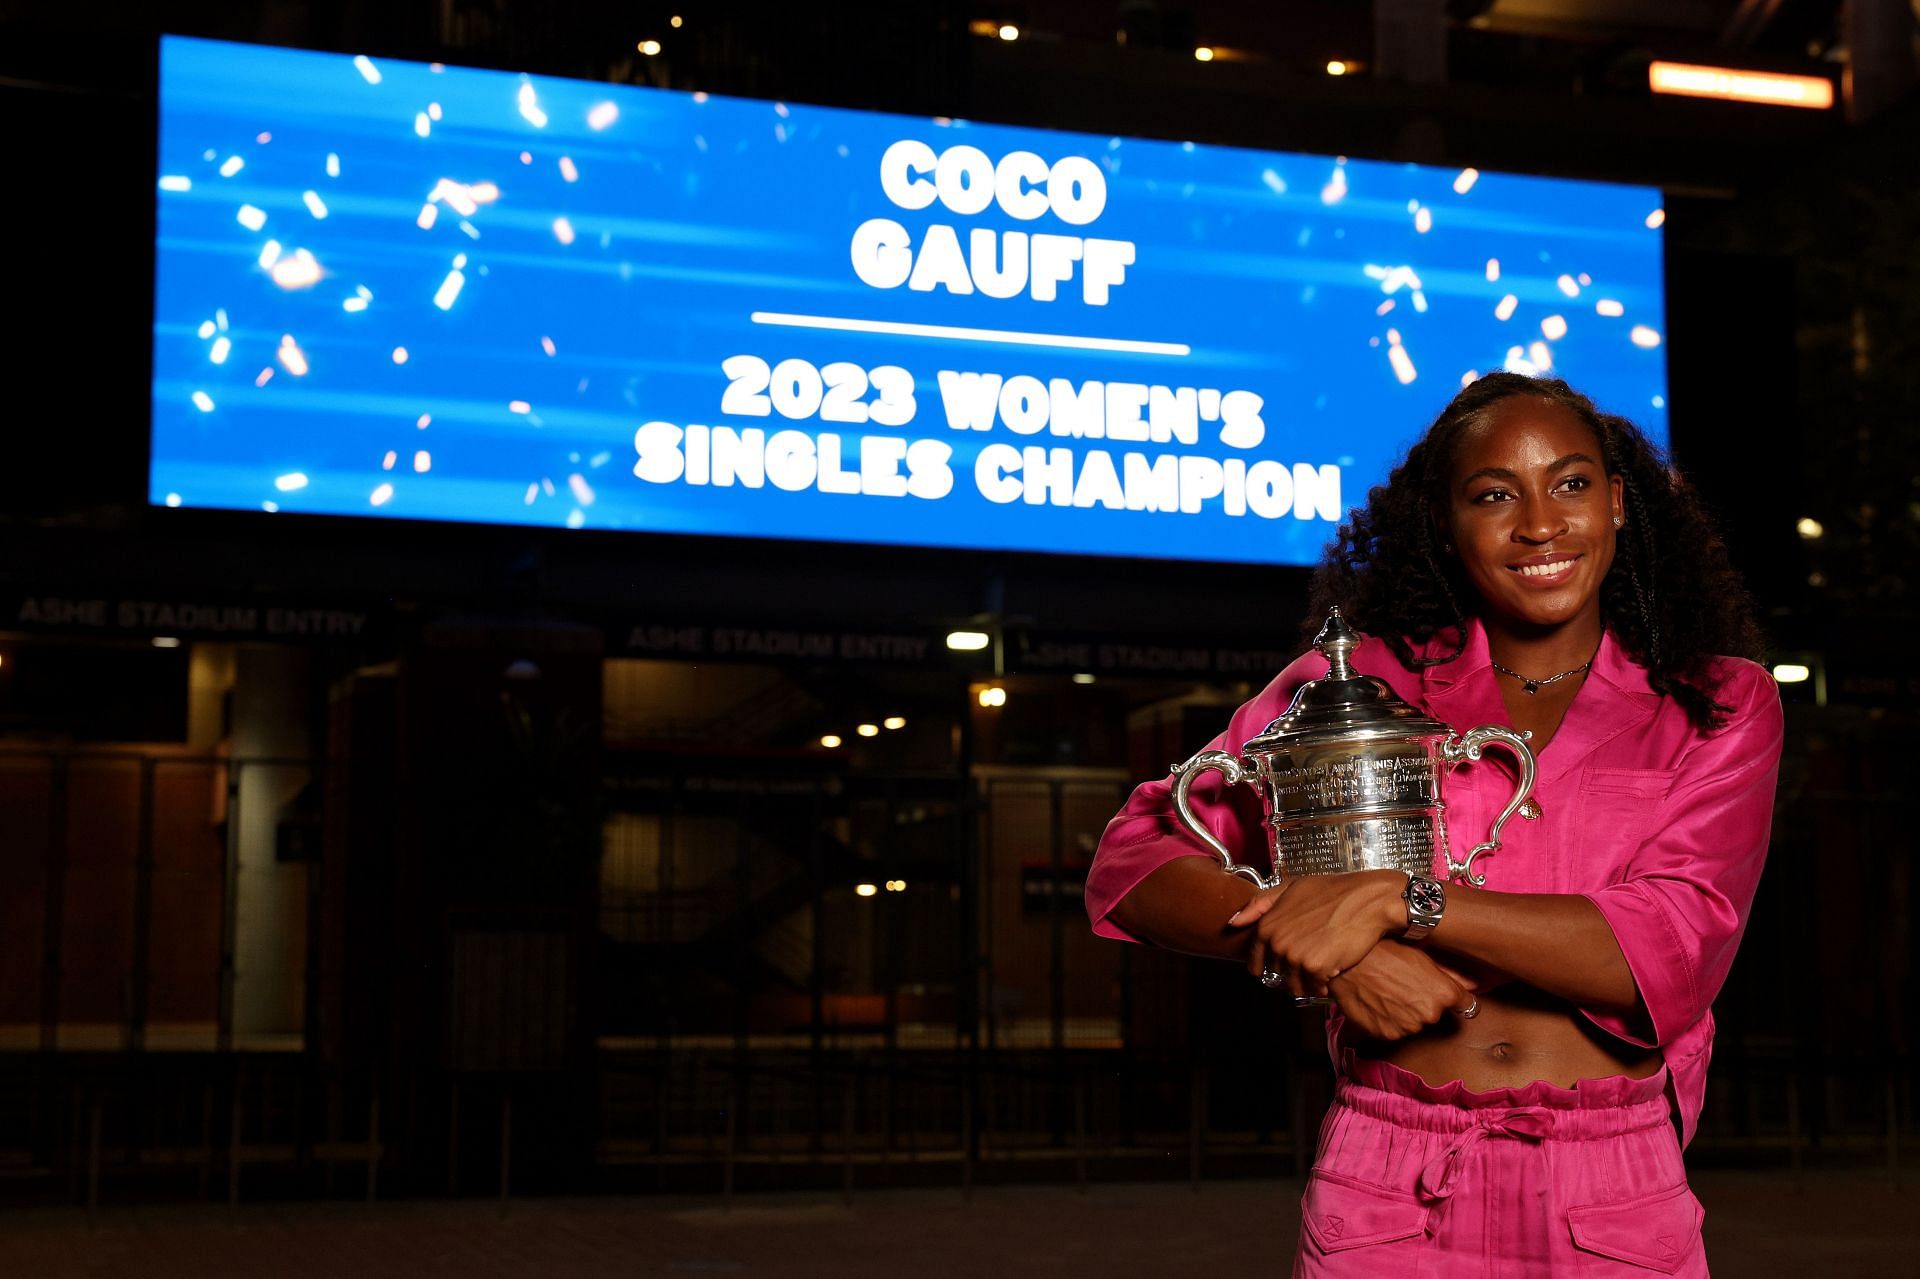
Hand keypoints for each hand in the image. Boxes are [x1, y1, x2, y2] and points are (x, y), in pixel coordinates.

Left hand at [1230, 870, 1403, 998]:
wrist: (1367, 900)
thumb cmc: (1331, 891)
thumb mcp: (1291, 887)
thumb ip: (1260, 904)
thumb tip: (1234, 922)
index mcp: (1267, 925)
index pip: (1256, 961)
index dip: (1266, 966)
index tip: (1276, 969)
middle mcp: (1276, 943)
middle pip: (1276, 975)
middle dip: (1290, 973)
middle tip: (1308, 963)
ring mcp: (1295, 956)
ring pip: (1294, 985)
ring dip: (1306, 983)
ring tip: (1321, 969)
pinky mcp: (1315, 968)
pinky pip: (1314, 988)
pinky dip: (1323, 985)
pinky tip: (1332, 973)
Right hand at [1328, 941, 1472, 1040]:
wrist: (1348, 964)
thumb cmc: (1384, 952)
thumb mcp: (1421, 957)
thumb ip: (1451, 976)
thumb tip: (1474, 986)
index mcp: (1445, 994)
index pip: (1468, 1006)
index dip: (1456, 999)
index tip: (1446, 995)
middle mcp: (1431, 1014)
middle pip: (1436, 1014)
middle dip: (1425, 1004)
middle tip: (1405, 986)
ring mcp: (1410, 1027)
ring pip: (1414, 1023)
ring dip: (1406, 1014)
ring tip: (1388, 993)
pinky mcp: (1389, 1035)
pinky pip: (1395, 1030)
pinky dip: (1389, 1021)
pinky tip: (1379, 1003)